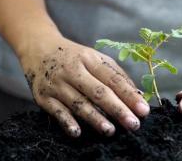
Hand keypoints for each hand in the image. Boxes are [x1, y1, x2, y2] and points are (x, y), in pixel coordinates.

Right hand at [19, 36, 148, 137]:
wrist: (37, 47)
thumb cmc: (72, 56)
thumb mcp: (93, 57)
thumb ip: (115, 74)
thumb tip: (138, 97)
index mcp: (89, 59)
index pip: (112, 79)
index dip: (129, 95)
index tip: (144, 110)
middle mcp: (72, 70)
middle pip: (97, 91)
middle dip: (117, 109)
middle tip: (133, 124)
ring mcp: (56, 84)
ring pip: (78, 103)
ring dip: (95, 118)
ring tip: (110, 131)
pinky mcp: (43, 97)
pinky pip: (56, 111)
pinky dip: (67, 122)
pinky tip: (77, 132)